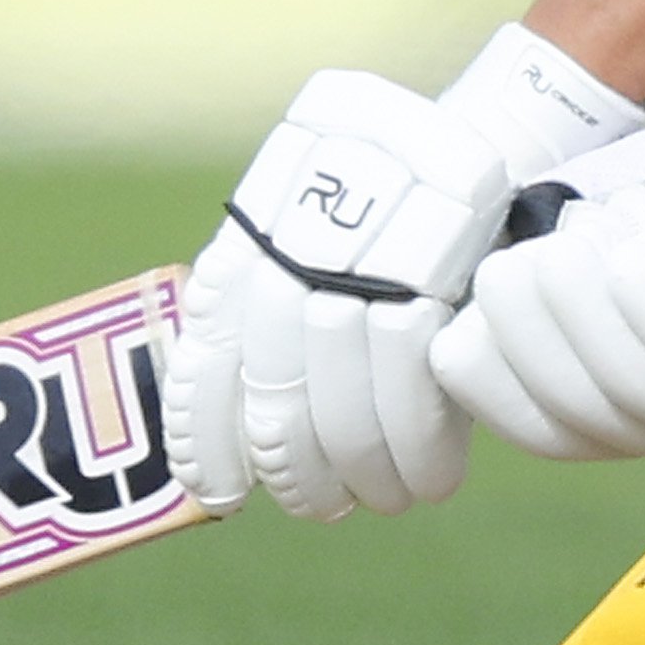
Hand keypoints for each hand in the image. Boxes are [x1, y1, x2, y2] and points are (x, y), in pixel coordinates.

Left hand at [175, 25, 642, 521]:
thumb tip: (234, 431)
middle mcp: (291, 261)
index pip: (207, 362)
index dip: (207, 438)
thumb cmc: (355, 201)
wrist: (436, 138)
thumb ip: (253, 305)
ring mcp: (360, 272)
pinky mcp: (429, 281)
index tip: (214, 489)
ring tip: (384, 499)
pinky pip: (417, 392)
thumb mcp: (281, 228)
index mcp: (245, 251)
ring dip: (366, 473)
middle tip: (318, 506)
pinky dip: (424, 451)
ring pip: (346, 409)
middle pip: (279, 401)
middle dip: (298, 473)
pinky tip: (432, 479)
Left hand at [435, 37, 644, 462]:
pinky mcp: (566, 429)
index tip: (641, 236)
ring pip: (561, 406)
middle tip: (586, 223)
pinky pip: (509, 414)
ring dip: (534, 314)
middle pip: (624, 393)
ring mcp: (634, 438)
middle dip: (585, 296)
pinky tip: (482, 305)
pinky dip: (483, 356)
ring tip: (548, 243)